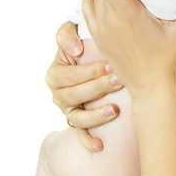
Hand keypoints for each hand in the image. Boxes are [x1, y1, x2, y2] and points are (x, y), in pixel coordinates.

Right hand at [46, 21, 124, 150]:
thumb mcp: (82, 30)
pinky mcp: (75, 119)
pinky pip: (79, 133)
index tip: (82, 52)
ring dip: (95, 113)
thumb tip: (77, 46)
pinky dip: (88, 139)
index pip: (63, 64)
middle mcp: (58, 87)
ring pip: (76, 113)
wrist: (99, 57)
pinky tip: (99, 144)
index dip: (74, 60)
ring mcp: (66, 105)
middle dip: (95, 83)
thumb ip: (75, 31)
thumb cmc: (92, 42)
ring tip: (115, 108)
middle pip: (73, 90)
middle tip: (117, 75)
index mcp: (58, 65)